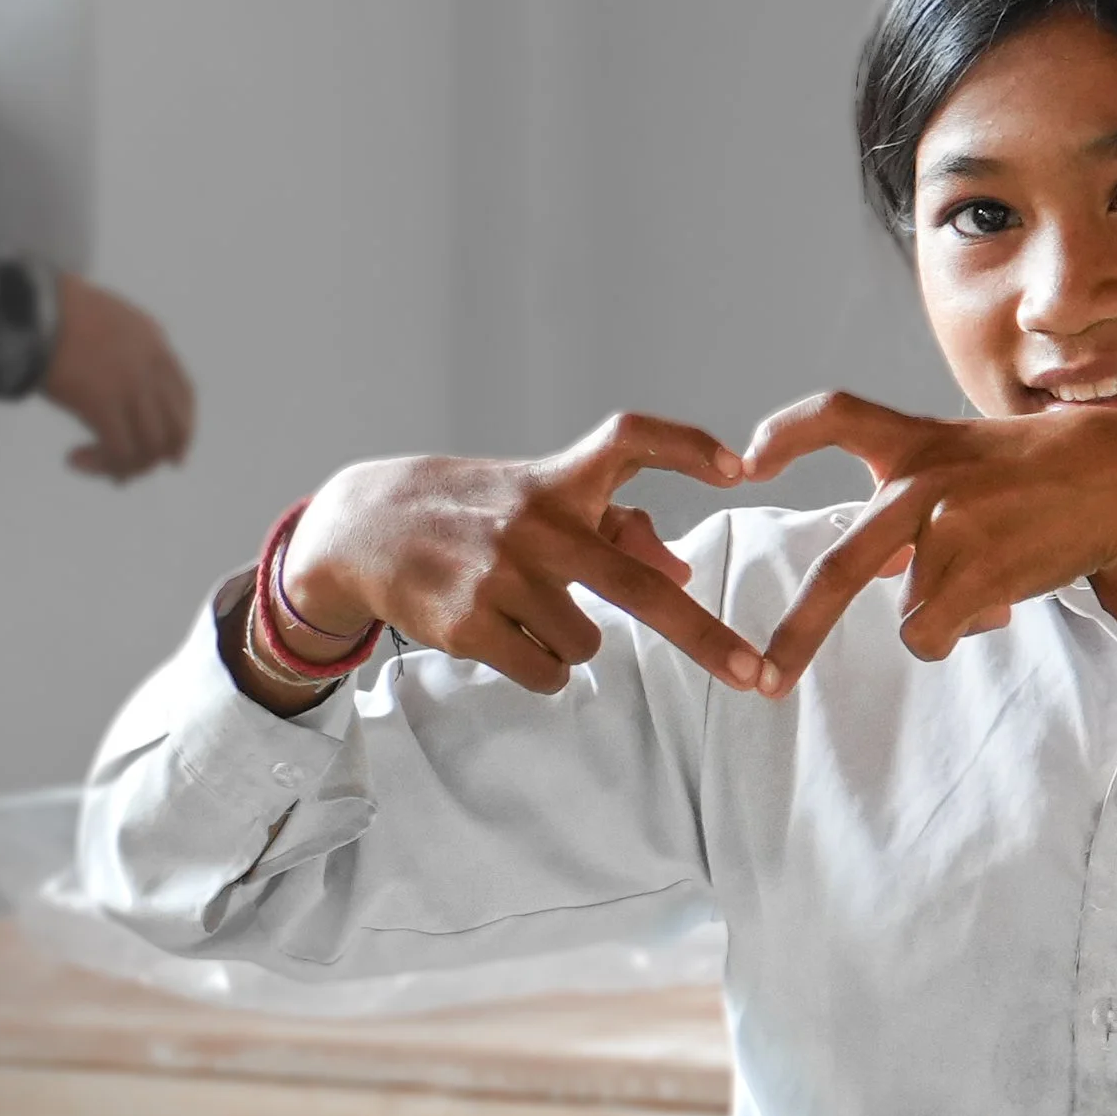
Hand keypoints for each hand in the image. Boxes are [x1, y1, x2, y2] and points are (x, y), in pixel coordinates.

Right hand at [41, 275, 195, 480]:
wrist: (25, 302)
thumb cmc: (47, 306)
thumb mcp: (99, 316)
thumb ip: (118, 342)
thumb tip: (107, 375)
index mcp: (153, 339)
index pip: (184, 394)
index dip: (182, 429)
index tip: (171, 455)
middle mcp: (150, 363)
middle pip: (175, 428)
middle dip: (156, 457)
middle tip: (127, 473)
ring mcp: (131, 384)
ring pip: (149, 446)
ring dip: (123, 466)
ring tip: (88, 464)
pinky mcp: (103, 402)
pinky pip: (120, 451)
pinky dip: (102, 465)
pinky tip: (73, 460)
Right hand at [276, 414, 763, 695]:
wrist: (366, 528)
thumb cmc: (481, 514)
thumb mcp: (543, 504)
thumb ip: (619, 529)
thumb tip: (683, 575)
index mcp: (561, 480)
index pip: (631, 439)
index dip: (688, 447)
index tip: (739, 467)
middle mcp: (537, 522)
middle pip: (636, 586)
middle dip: (702, 638)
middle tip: (750, 676)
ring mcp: (502, 574)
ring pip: (587, 645)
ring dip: (570, 643)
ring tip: (525, 611)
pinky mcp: (470, 621)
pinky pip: (546, 672)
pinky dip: (539, 667)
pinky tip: (503, 635)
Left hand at [741, 393, 1116, 693]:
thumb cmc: (1051, 478)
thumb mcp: (978, 463)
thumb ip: (922, 504)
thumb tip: (892, 580)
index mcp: (920, 441)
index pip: (837, 414)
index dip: (785, 435)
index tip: (745, 463)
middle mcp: (924, 482)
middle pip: (842, 567)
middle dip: (800, 630)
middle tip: (769, 675)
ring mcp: (949, 530)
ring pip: (909, 614)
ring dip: (944, 614)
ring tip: (997, 582)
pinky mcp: (979, 571)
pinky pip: (937, 635)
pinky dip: (959, 634)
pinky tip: (1001, 605)